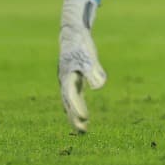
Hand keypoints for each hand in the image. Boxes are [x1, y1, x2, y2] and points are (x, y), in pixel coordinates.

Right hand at [59, 0, 106, 132]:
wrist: (72, 32)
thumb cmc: (81, 43)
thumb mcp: (89, 56)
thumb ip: (94, 71)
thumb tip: (99, 87)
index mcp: (67, 76)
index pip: (72, 96)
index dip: (77, 108)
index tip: (85, 118)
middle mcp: (65, 81)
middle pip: (68, 103)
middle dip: (74, 117)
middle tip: (83, 132)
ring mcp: (67, 80)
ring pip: (69, 102)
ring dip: (74, 115)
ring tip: (83, 129)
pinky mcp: (72, 78)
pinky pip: (73, 96)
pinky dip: (77, 106)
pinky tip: (82, 114)